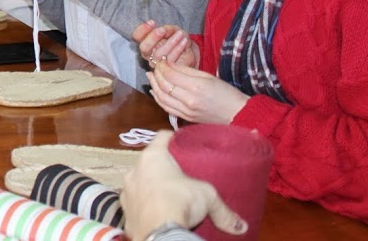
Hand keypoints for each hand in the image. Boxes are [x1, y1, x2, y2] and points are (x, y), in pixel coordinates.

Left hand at [121, 132, 247, 240]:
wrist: (158, 232)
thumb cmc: (179, 201)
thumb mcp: (208, 198)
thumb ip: (224, 210)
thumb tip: (241, 225)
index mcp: (153, 157)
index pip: (162, 137)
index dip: (173, 138)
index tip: (181, 141)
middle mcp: (135, 170)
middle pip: (149, 162)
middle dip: (162, 168)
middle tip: (179, 176)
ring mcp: (127, 192)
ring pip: (139, 184)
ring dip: (150, 188)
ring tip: (167, 197)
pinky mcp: (125, 213)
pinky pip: (136, 207)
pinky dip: (145, 209)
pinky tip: (157, 215)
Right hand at [134, 20, 198, 68]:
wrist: (190, 52)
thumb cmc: (179, 40)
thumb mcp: (173, 31)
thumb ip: (167, 29)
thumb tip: (163, 30)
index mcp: (146, 42)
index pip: (137, 36)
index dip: (142, 29)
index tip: (152, 22)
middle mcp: (148, 54)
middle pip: (144, 48)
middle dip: (153, 37)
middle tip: (163, 30)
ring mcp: (157, 63)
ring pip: (158, 54)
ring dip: (170, 42)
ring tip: (180, 34)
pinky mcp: (167, 69)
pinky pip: (170, 60)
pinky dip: (178, 49)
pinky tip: (184, 41)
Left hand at [148, 61, 249, 123]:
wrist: (237, 114)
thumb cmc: (226, 93)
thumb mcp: (208, 76)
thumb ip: (186, 70)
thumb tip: (169, 64)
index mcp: (197, 87)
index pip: (171, 74)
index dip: (162, 66)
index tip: (161, 60)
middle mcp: (189, 100)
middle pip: (164, 85)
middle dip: (156, 74)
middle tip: (155, 66)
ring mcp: (186, 111)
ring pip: (162, 97)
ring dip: (154, 85)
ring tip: (151, 76)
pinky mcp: (185, 118)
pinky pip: (166, 107)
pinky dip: (157, 98)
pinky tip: (154, 90)